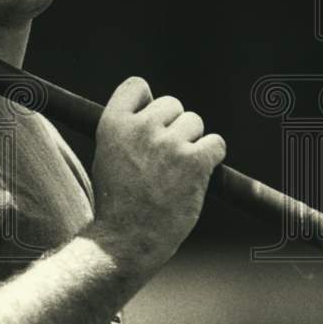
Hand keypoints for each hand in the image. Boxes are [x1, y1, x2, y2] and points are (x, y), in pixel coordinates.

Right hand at [91, 76, 226, 271]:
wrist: (126, 238)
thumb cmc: (117, 201)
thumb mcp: (106, 154)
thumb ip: (127, 129)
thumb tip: (154, 112)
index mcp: (112, 123)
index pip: (136, 85)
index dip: (147, 101)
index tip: (149, 121)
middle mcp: (140, 128)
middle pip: (172, 105)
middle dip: (173, 126)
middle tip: (165, 156)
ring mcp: (168, 144)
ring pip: (195, 123)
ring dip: (192, 143)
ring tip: (177, 170)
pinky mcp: (194, 162)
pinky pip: (216, 143)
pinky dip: (212, 156)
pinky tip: (198, 173)